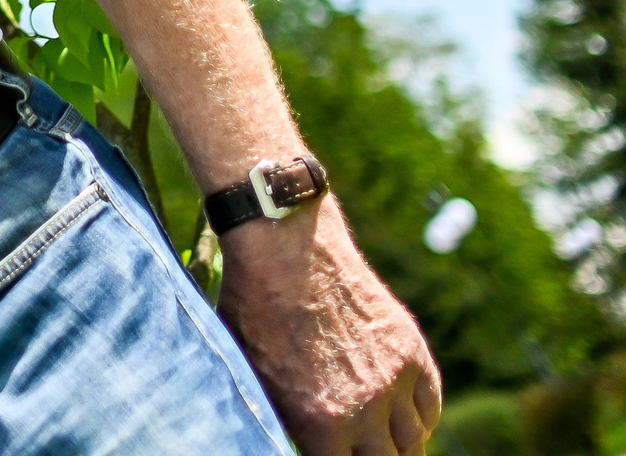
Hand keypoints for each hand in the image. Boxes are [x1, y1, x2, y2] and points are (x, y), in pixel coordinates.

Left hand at [215, 196, 440, 453]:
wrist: (286, 248)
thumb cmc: (253, 308)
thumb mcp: (252, 373)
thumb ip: (284, 418)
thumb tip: (292, 439)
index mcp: (321, 421)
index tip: (330, 453)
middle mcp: (366, 408)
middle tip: (359, 451)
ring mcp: (395, 379)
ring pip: (414, 441)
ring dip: (398, 445)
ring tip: (381, 443)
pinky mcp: (412, 351)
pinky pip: (429, 406)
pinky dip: (419, 418)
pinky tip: (401, 418)